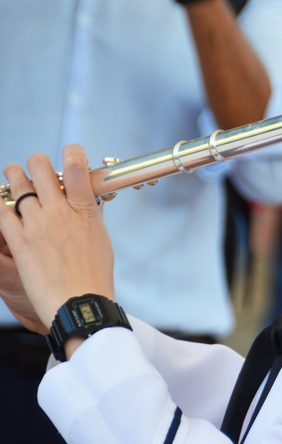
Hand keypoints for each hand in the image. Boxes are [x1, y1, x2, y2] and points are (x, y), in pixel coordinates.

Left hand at [0, 145, 115, 333]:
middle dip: (36, 163)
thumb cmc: (94, 275)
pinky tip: (0, 199)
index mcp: (85, 209)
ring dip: (14, 175)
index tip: (70, 154)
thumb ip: (90, 217)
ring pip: (18, 185)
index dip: (72, 152)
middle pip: (41, 169)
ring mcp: (37, 223)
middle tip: (35, 166)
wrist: (78, 301)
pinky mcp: (19, 239)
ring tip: (12, 172)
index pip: (77, 166)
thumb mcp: (100, 239)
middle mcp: (60, 211)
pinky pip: (1, 212)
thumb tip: (86, 204)